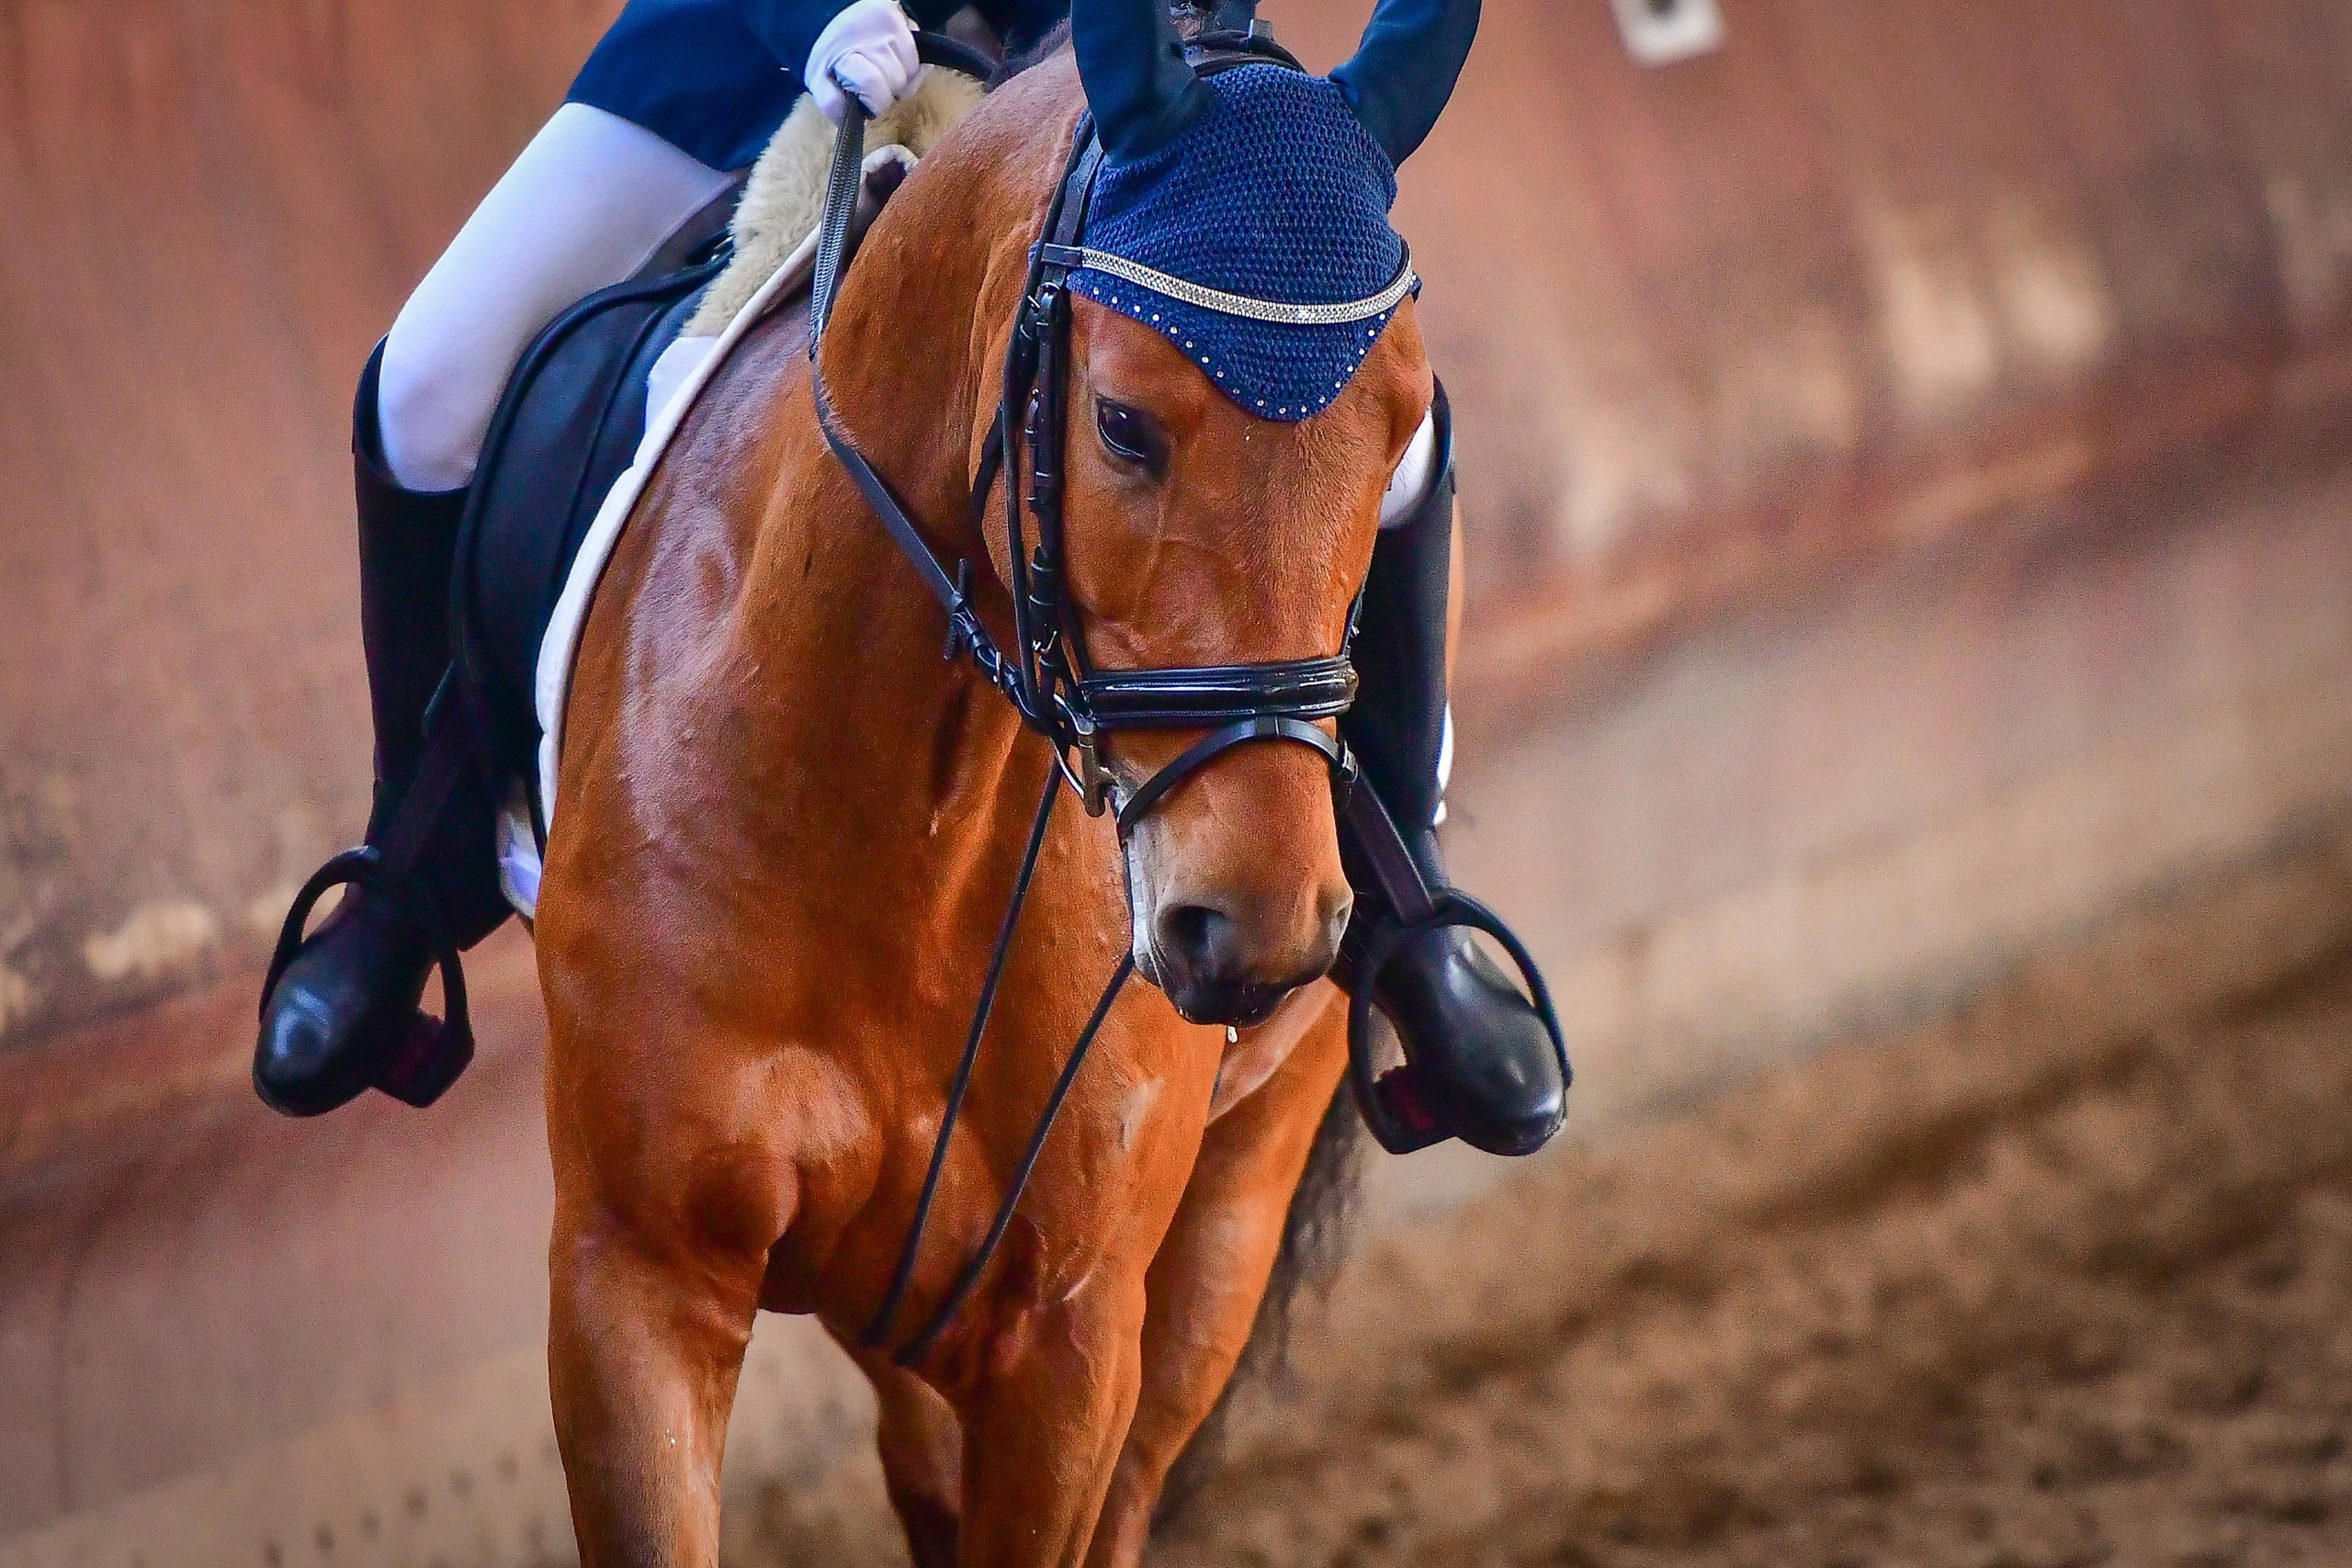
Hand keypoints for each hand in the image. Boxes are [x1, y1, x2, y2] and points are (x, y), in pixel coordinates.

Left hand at [806, 0, 919, 122]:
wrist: (830, 19)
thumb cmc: (830, 57)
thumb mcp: (819, 81)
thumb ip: (831, 103)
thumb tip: (849, 120)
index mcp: (846, 51)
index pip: (873, 84)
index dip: (875, 102)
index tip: (869, 102)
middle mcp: (870, 32)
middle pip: (897, 80)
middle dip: (888, 90)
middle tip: (874, 83)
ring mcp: (890, 22)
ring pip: (912, 70)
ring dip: (901, 78)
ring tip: (883, 70)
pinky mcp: (903, 17)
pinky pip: (920, 57)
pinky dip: (912, 66)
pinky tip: (895, 61)